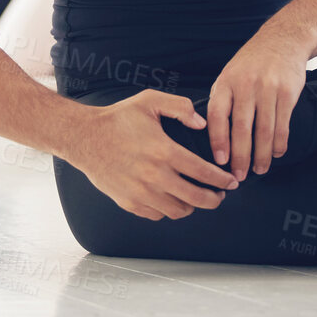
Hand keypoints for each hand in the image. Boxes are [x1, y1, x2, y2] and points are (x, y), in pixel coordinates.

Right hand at [66, 89, 237, 220]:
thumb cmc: (117, 119)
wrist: (84, 138)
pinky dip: (168, 210)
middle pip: (196, 198)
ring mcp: (142, 193)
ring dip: (192, 206)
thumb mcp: (149, 101)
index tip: (231, 182)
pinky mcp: (130, 203)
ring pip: (178, 210)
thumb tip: (202, 123)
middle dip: (214, 199)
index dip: (222, 180)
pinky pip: (158, 215)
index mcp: (164, 151)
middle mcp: (155, 176)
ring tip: (195, 197)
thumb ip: (180, 107)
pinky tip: (171, 199)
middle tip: (219, 195)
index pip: (204, 173)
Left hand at [207, 34, 307, 180]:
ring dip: (263, 154)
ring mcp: (268, 88)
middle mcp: (246, 84)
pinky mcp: (288, 92)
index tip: (220, 161)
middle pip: (242, 128)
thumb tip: (214, 139)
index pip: (218, 116)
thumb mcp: (229, 76)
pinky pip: (283, 124)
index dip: (218, 140)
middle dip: (241, 156)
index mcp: (226, 82)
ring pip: (265, 130)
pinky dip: (280, 143)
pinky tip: (277, 153)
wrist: (282, 40)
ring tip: (260, 169)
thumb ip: (221, 102)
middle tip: (240, 176)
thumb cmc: (250, 64)